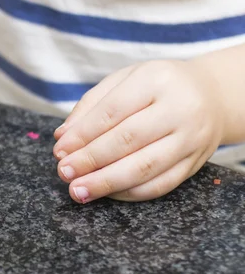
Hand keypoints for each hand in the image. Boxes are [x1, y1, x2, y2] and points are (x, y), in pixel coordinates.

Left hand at [52, 60, 225, 202]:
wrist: (212, 95)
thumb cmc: (157, 87)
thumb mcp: (124, 80)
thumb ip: (91, 105)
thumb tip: (63, 136)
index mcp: (156, 80)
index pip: (112, 111)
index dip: (83, 135)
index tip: (60, 151)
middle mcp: (179, 108)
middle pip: (127, 140)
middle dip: (90, 160)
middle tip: (64, 172)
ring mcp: (192, 138)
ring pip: (145, 167)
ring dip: (107, 183)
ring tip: (79, 190)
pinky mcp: (196, 163)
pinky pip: (161, 184)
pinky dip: (130, 193)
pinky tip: (107, 193)